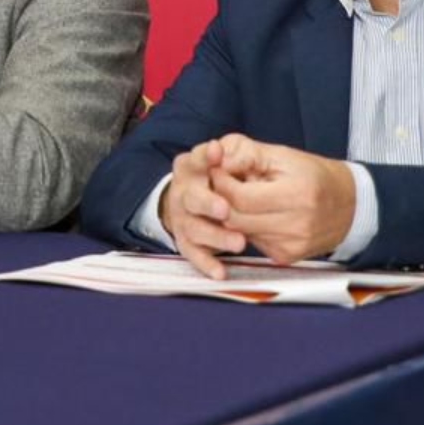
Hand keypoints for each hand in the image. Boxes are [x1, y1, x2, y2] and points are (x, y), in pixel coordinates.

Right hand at [160, 140, 247, 279]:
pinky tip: (221, 272)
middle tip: (225, 209)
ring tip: (240, 243)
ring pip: (195, 228)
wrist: (200, 199)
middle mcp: (183, 192)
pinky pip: (194, 254)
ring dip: (216, 237)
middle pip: (191, 197)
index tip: (217, 152)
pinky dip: (207, 264)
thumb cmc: (223, 176)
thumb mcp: (231, 156)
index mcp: (192, 167)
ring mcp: (183, 218)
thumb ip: (237, 153)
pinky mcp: (186, 241)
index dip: (205, 157)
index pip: (197, 159)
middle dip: (207, 203)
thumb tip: (235, 157)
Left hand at [210, 134, 356, 264]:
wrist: (350, 206)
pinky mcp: (286, 257)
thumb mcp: (282, 155)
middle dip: (220, 200)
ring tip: (239, 196)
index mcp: (297, 195)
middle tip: (220, 184)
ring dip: (231, 214)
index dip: (221, 183)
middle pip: (234, 218)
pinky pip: (252, 241)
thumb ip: (247, 156)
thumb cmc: (314, 175)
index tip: (215, 170)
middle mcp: (296, 226)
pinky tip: (256, 214)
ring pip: (239, 232)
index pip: (239, 197)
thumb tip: (214, 159)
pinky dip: (246, 227)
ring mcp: (291, 245)